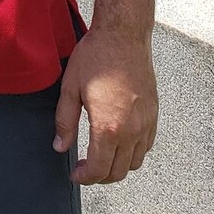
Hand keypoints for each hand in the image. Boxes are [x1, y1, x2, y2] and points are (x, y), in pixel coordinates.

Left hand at [53, 26, 157, 184]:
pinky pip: (147, 146)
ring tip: (102, 158)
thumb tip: (60, 146)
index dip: (85, 178)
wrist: (123, 36)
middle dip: (100, 177)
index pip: (98, 169)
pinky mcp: (154, 114)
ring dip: (118, 167)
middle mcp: (131, 130)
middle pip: (118, 172)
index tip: (76, 174)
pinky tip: (120, 143)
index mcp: (108, 127)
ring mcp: (146, 123)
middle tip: (86, 169)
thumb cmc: (96, 58)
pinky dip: (134, 153)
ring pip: (135, 162)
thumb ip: (65, 121)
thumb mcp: (71, 88)